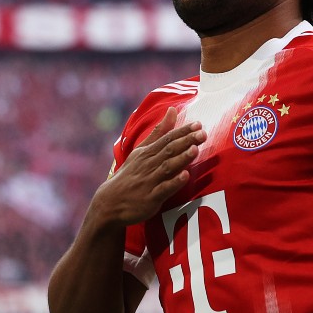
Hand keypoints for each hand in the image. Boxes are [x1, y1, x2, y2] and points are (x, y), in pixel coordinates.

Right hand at [95, 107, 204, 226]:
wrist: (110, 202)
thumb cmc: (129, 175)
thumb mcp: (140, 151)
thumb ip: (158, 132)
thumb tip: (172, 110)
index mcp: (147, 153)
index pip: (167, 138)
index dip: (183, 131)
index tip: (198, 124)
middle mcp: (149, 164)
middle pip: (169, 150)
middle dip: (186, 141)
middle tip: (202, 134)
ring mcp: (150, 181)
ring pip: (167, 167)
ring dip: (181, 158)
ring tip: (195, 150)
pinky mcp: (151, 198)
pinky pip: (164, 189)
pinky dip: (174, 182)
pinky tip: (185, 176)